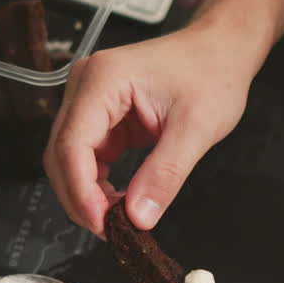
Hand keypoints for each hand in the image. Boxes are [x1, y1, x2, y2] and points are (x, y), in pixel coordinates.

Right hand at [44, 19, 261, 234]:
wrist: (221, 51)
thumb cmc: (213, 72)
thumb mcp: (197, 128)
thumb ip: (165, 175)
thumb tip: (138, 216)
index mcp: (103, 79)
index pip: (71, 145)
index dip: (80, 192)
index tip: (102, 225)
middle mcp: (86, 86)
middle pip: (61, 155)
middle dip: (81, 198)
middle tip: (111, 231)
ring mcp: (90, 101)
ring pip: (69, 160)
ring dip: (88, 194)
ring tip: (118, 219)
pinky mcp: (100, 117)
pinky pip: (87, 158)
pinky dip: (98, 185)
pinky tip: (118, 201)